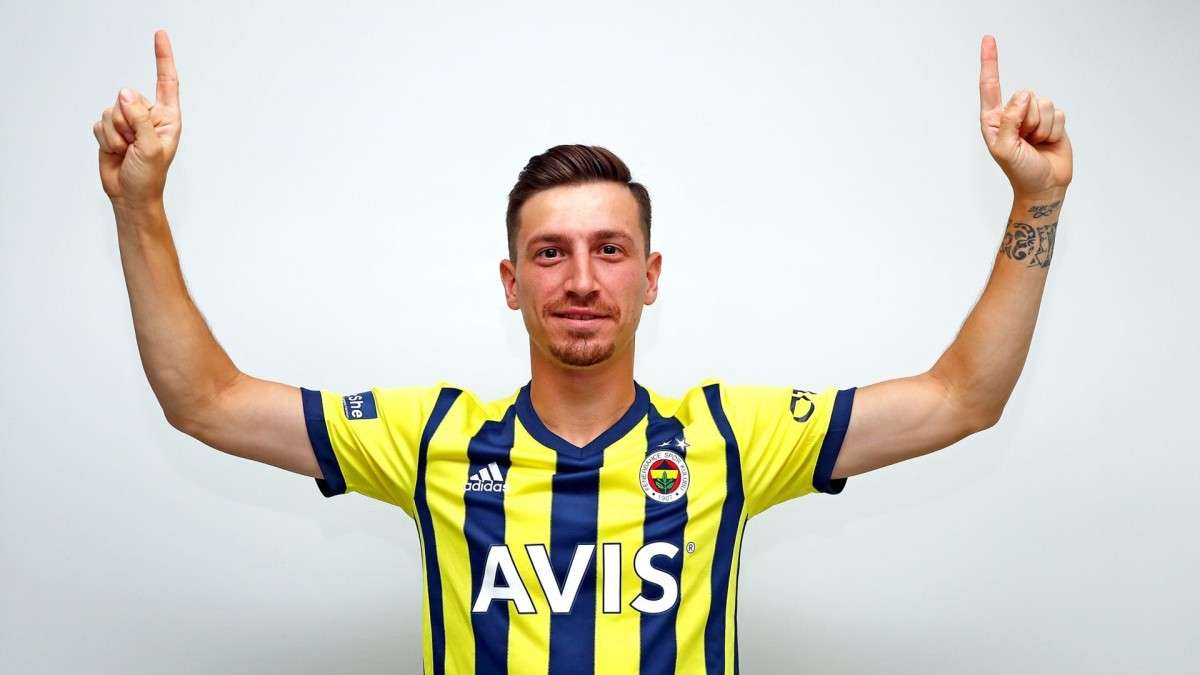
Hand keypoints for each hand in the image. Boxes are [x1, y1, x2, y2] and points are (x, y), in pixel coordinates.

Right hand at [93, 29, 181, 207]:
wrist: (130, 195)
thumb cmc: (149, 177)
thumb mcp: (150, 148)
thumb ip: (139, 119)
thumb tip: (125, 92)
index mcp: (168, 117)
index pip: (166, 82)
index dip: (162, 58)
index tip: (160, 34)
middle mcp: (148, 116)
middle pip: (128, 97)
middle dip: (126, 122)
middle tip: (134, 144)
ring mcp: (129, 122)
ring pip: (111, 109)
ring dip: (115, 132)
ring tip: (126, 149)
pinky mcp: (111, 129)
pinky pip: (99, 121)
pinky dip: (104, 138)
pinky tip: (115, 151)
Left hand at [978, 35, 1071, 198]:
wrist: (1044, 186)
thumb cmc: (1019, 171)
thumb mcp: (1005, 149)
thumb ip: (1009, 120)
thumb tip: (1022, 95)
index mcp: (993, 119)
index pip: (990, 85)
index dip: (990, 61)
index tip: (988, 38)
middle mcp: (1012, 113)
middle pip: (1025, 95)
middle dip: (1029, 120)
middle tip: (1026, 140)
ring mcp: (1033, 116)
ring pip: (1044, 103)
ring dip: (1043, 127)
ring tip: (1036, 143)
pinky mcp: (1052, 120)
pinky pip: (1059, 113)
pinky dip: (1055, 130)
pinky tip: (1048, 142)